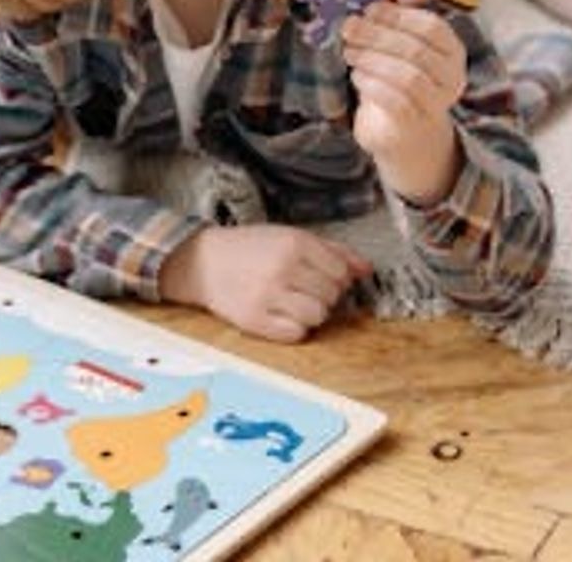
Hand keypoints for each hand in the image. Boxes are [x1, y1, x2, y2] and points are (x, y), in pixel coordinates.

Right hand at [158, 225, 369, 343]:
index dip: (338, 277)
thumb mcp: (292, 236)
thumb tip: (367, 269)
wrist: (204, 262)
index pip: (341, 271)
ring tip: (296, 302)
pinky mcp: (255, 320)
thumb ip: (334, 251)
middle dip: (326, 294)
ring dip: (313, 312)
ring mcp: (268, 296)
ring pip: (318, 316)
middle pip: (332, 294)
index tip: (325, 277)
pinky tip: (283, 315)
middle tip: (306, 289)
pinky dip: (296, 328)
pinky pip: (296, 334)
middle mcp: (283, 268)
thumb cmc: (251, 248)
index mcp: (295, 243)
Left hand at [343, 0, 466, 202]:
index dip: (398, 15)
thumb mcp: (398, 50)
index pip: (432, 26)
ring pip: (408, 76)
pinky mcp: (417, 125)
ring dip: (372, 59)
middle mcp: (453, 77)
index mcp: (452, 51)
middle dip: (378, 35)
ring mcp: (438, 104)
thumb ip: (391, 25)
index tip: (368, 8)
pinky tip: (357, 76)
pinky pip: (396, 101)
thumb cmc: (397, 83)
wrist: (405, 135)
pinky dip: (372, 84)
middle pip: (417, 49)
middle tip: (349, 27)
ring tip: (350, 51)